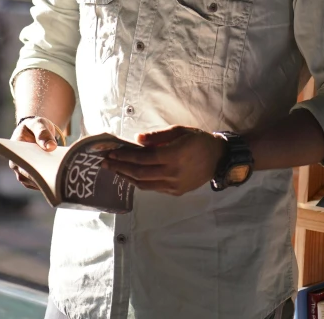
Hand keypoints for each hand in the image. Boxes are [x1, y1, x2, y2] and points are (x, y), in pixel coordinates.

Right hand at [9, 116, 57, 189]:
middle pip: (29, 177)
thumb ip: (43, 133)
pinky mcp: (32, 177)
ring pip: (35, 183)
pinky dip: (50, 182)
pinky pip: (40, 183)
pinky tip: (61, 178)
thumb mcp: (39, 124)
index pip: (21, 165)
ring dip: (48, 181)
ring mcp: (24, 173)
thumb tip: (51, 147)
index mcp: (14, 151)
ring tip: (62, 177)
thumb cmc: (36, 126)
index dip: (32, 170)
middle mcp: (17, 165)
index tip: (45, 172)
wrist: (37, 131)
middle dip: (44, 178)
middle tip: (59, 176)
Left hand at [102, 125, 224, 195]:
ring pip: (145, 184)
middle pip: (140, 173)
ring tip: (114, 170)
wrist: (218, 159)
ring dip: (127, 177)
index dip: (126, 156)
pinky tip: (131, 176)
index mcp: (174, 155)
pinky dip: (140, 182)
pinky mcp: (176, 192)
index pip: (143, 158)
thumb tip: (138, 139)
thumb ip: (158, 137)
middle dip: (120, 167)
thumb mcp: (180, 131)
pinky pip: (154, 188)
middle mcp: (173, 173)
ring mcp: (174, 185)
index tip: (112, 152)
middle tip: (105, 163)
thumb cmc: (198, 140)